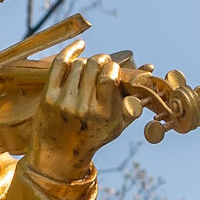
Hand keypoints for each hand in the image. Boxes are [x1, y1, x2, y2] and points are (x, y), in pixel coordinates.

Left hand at [27, 43, 133, 184]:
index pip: (108, 77)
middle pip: (93, 66)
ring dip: (86, 61)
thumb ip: (135, 97)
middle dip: (101, 59)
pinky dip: (70, 51)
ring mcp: (64, 102)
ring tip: (90, 67)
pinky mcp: (48, 97)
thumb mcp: (118, 123)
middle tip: (103, 62)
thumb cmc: (94, 136)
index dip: (112, 66)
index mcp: (103, 115)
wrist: (60, 154)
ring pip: (77, 64)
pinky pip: (59, 63)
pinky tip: (81, 45)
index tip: (113, 68)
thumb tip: (150, 67)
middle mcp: (83, 108)